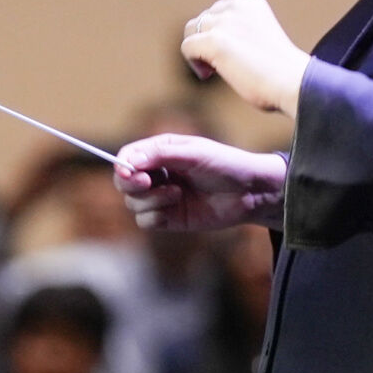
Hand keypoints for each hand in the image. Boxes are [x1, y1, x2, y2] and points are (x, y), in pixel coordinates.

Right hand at [115, 134, 286, 231]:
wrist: (250, 193)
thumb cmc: (226, 165)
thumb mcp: (194, 153)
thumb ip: (161, 155)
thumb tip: (130, 162)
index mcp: (162, 151)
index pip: (128, 156)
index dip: (122, 165)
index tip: (128, 172)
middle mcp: (158, 173)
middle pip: (124, 182)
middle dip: (132, 184)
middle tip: (148, 183)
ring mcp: (162, 197)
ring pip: (133, 203)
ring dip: (151, 200)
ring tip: (177, 194)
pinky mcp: (169, 218)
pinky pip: (145, 221)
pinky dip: (154, 216)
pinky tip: (174, 208)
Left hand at [180, 0, 309, 117]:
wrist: (293, 83)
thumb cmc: (281, 72)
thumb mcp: (261, 39)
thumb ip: (240, 32)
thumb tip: (207, 42)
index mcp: (251, 2)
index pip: (219, 11)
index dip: (220, 33)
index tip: (233, 53)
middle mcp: (237, 6)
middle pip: (203, 19)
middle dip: (207, 40)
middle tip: (221, 64)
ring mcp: (225, 23)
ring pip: (191, 30)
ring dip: (198, 50)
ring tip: (213, 69)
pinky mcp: (215, 41)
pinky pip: (187, 47)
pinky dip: (193, 62)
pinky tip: (209, 74)